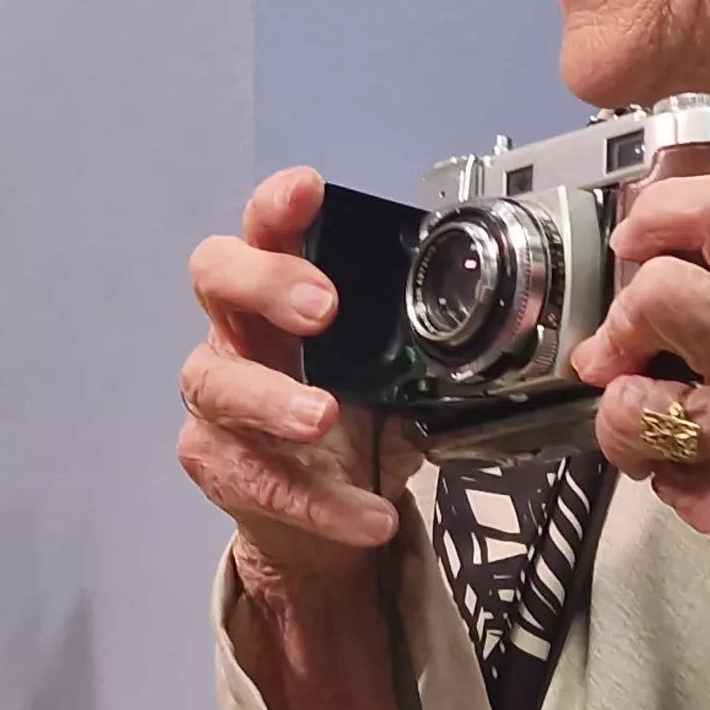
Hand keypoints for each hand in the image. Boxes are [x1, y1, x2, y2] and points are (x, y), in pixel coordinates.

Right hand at [180, 168, 418, 709]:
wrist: (325, 518)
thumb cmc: (357, 419)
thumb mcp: (393, 371)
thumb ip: (416, 340)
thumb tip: (492, 319)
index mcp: (281, 289)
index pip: (265, 228)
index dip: (279, 206)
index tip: (309, 192)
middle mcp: (236, 329)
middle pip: (216, 278)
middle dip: (267, 284)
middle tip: (322, 310)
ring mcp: (217, 396)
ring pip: (222, 385)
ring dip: (276, 401)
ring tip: (322, 417)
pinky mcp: (216, 462)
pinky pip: (258, 477)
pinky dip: (319, 500)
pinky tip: (366, 514)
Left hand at [566, 175, 709, 709]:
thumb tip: (675, 279)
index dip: (658, 214)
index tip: (634, 243)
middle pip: (659, 294)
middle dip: (620, 322)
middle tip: (623, 352)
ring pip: (628, 398)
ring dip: (621, 413)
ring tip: (653, 427)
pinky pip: (653, 472)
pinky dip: (655, 472)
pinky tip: (694, 477)